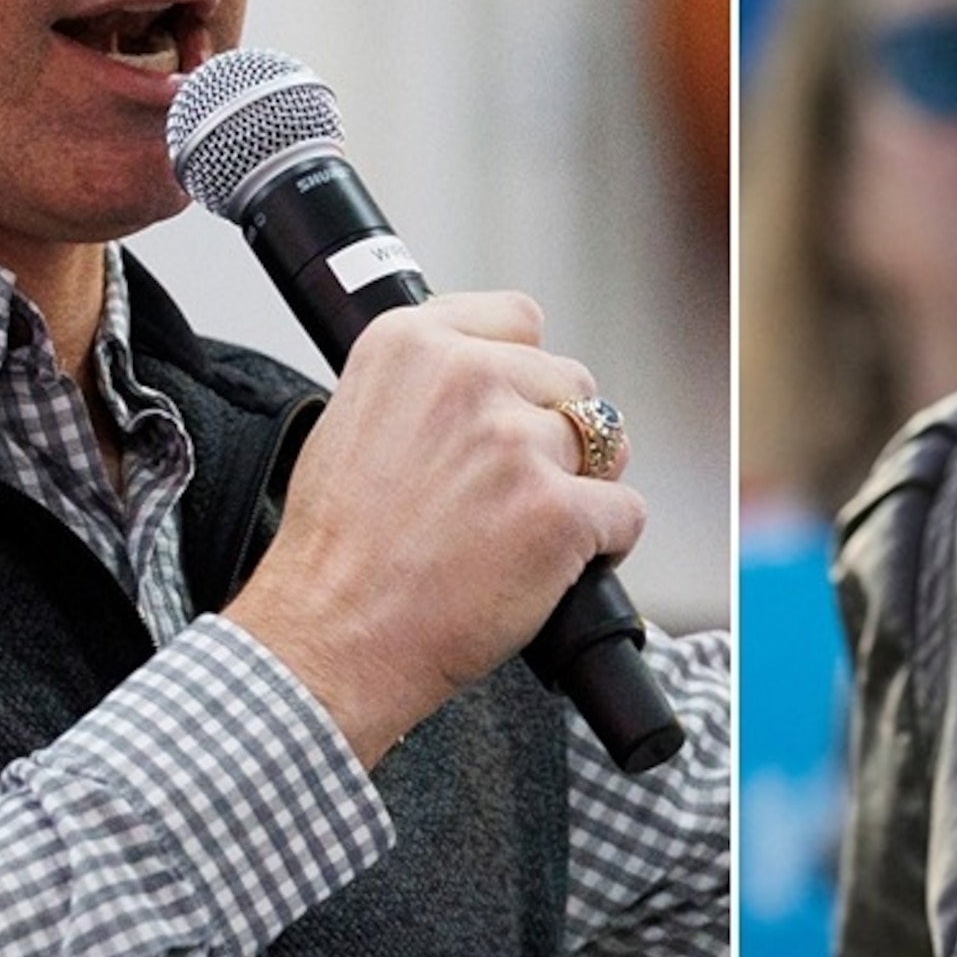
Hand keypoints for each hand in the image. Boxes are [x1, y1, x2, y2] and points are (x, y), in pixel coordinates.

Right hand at [224, 292, 646, 763]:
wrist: (330, 637)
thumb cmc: (335, 550)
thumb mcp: (352, 418)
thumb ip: (426, 383)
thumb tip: (492, 382)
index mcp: (412, 344)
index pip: (519, 319)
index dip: (524, 374)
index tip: (511, 409)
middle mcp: (468, 378)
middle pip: (571, 383)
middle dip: (555, 434)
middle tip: (508, 490)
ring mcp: (517, 443)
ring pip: (606, 444)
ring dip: (581, 486)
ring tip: (524, 531)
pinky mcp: (558, 512)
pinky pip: (626, 512)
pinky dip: (607, 544)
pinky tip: (554, 566)